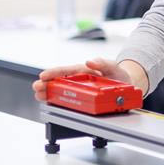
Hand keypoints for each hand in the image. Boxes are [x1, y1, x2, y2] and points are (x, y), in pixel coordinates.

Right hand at [31, 58, 147, 101]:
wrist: (126, 86)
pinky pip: (66, 100)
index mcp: (83, 71)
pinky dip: (56, 101)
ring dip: (47, 93)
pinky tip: (48, 102)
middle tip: (37, 87)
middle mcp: (77, 80)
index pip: (65, 71)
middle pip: (58, 81)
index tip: (44, 75)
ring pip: (59, 91)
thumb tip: (90, 61)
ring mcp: (77, 90)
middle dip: (45, 84)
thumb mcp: (113, 66)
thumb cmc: (118, 74)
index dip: (54, 73)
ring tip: (39, 95)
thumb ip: (103, 63)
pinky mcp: (80, 99)